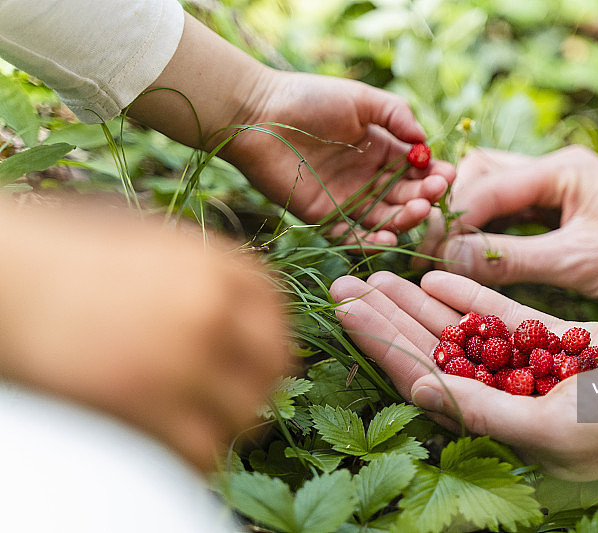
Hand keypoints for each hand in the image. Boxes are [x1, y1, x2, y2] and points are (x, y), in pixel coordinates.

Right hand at [0, 201, 288, 470]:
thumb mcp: (141, 239)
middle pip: (274, 362)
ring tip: (207, 427)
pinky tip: (182, 451)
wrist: (1, 281)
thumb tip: (228, 300)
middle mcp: (209, 306)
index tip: (260, 358)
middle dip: (262, 386)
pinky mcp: (147, 404)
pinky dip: (200, 457)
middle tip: (239, 402)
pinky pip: (205, 448)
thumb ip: (193, 266)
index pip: (276, 305)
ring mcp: (182, 355)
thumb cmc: (60, 258)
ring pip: (246, 411)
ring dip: (231, 425)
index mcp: (211, 262)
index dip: (272, 337)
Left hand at [129, 15, 454, 246]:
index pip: (414, 169)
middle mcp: (366, 177)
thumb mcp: (360, 98)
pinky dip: (370, 242)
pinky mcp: (323, 217)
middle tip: (433, 193)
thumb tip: (424, 141)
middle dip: (423, 196)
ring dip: (404, 219)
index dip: (432, 174)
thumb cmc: (309, 99)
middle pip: (403, 196)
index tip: (447, 175)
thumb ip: (396, 114)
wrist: (258, 114)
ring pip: (383, 218)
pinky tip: (388, 237)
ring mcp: (346, 199)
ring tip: (417, 211)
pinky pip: (351, 236)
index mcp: (378, 149)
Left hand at [330, 270, 597, 501]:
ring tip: (376, 272)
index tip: (346, 311)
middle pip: (433, 352)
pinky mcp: (558, 339)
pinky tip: (434, 275)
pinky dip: (469, 295)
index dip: (382, 346)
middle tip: (343, 283)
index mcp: (503, 430)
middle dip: (386, 318)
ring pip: (461, 330)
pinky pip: (504, 315)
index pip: (425, 382)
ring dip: (419, 301)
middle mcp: (510, 399)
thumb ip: (485, 412)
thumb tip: (421, 392)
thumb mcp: (556, 426)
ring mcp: (532, 366)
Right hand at [418, 146, 597, 329]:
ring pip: (495, 193)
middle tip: (439, 251)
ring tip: (452, 256)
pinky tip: (479, 257)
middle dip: (457, 209)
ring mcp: (561, 190)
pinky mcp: (563, 214)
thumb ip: (510, 258)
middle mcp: (558, 171)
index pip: (487, 185)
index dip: (454, 219)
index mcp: (563, 168)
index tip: (432, 254)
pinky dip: (491, 234)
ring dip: (471, 220)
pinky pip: (513, 216)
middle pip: (483, 174)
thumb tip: (447, 260)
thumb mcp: (579, 262)